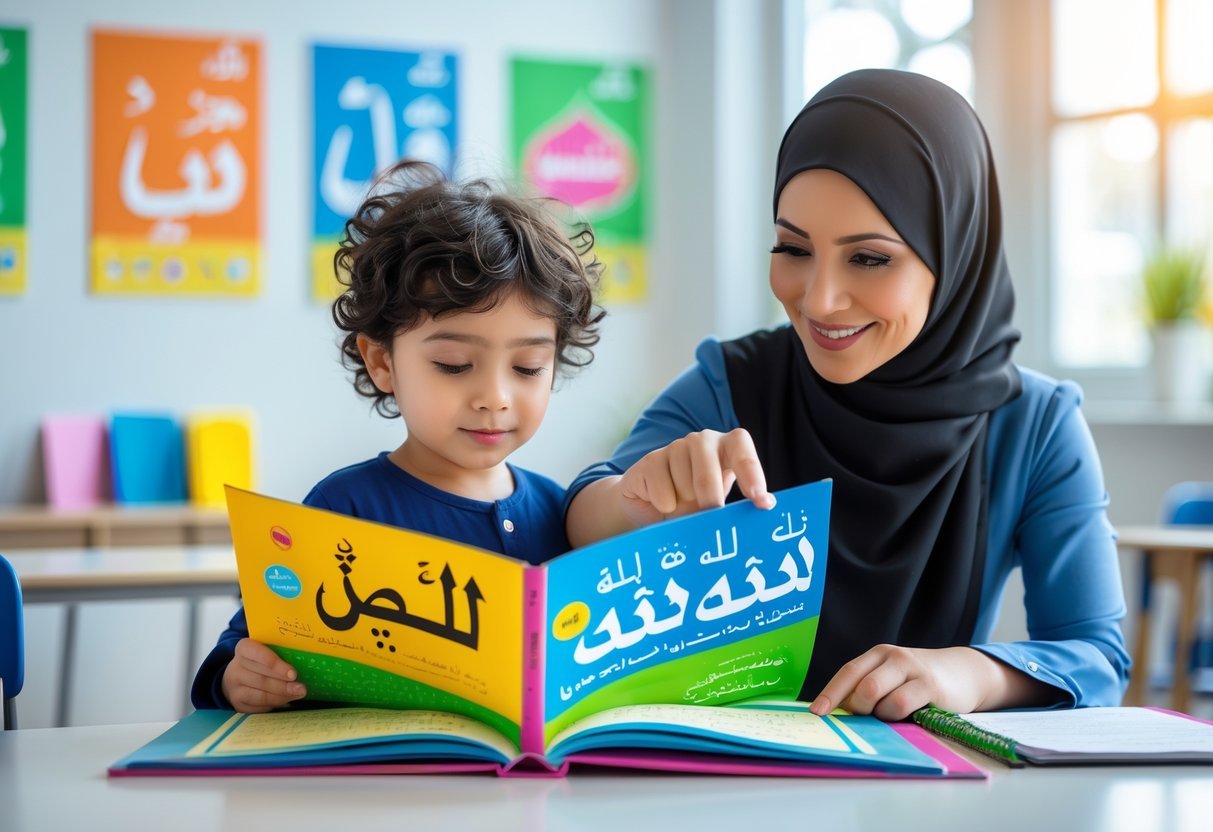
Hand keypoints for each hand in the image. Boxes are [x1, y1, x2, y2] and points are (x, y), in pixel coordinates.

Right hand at [221, 638, 306, 712]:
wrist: (237, 677)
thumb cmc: (260, 660)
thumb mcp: (267, 651)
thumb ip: (281, 654)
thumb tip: (304, 663)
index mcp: (244, 648)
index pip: (257, 653)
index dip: (275, 664)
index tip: (293, 674)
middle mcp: (235, 667)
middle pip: (262, 678)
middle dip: (284, 684)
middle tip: (301, 688)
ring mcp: (234, 687)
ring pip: (260, 695)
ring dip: (281, 696)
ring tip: (298, 694)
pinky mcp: (237, 703)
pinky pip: (258, 706)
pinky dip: (274, 704)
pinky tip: (287, 701)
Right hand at [617, 429, 774, 526]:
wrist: (652, 502)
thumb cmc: (695, 501)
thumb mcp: (718, 502)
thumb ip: (736, 504)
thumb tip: (762, 507)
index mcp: (728, 447)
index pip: (743, 452)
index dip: (753, 475)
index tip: (761, 502)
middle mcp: (702, 441)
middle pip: (708, 475)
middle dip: (710, 501)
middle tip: (709, 517)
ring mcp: (675, 447)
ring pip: (683, 486)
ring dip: (683, 506)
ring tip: (681, 504)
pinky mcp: (651, 460)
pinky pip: (662, 491)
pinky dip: (664, 506)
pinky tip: (662, 502)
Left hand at [808, 645, 1035, 720]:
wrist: (963, 672)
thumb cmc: (918, 681)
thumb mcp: (891, 677)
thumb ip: (869, 688)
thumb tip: (837, 714)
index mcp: (877, 654)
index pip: (848, 672)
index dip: (830, 693)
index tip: (816, 712)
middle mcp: (892, 656)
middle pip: (860, 685)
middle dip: (857, 708)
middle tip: (867, 717)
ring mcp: (912, 668)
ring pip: (877, 695)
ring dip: (880, 714)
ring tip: (893, 714)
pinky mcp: (930, 685)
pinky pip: (901, 703)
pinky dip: (897, 715)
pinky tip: (909, 715)